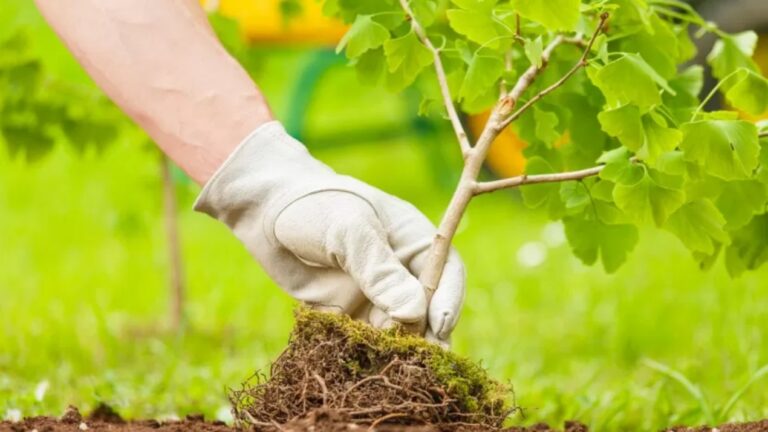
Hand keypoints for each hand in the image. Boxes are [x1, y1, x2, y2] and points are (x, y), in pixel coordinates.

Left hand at [194, 122, 464, 344]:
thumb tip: (413, 314)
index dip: (447, 300)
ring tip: (391, 368)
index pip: (447, 273)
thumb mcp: (349, 230)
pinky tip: (361, 369)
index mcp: (414, 241)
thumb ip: (379, 270)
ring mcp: (375, 298)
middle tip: (420, 360)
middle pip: (427, 311)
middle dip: (426, 336)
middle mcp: (401, 273)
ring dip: (397, 351)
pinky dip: (366, 357)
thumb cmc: (314, 207)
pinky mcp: (349, 318)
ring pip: (399, 333)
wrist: (265, 213)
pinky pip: (366, 343)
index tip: (439, 325)